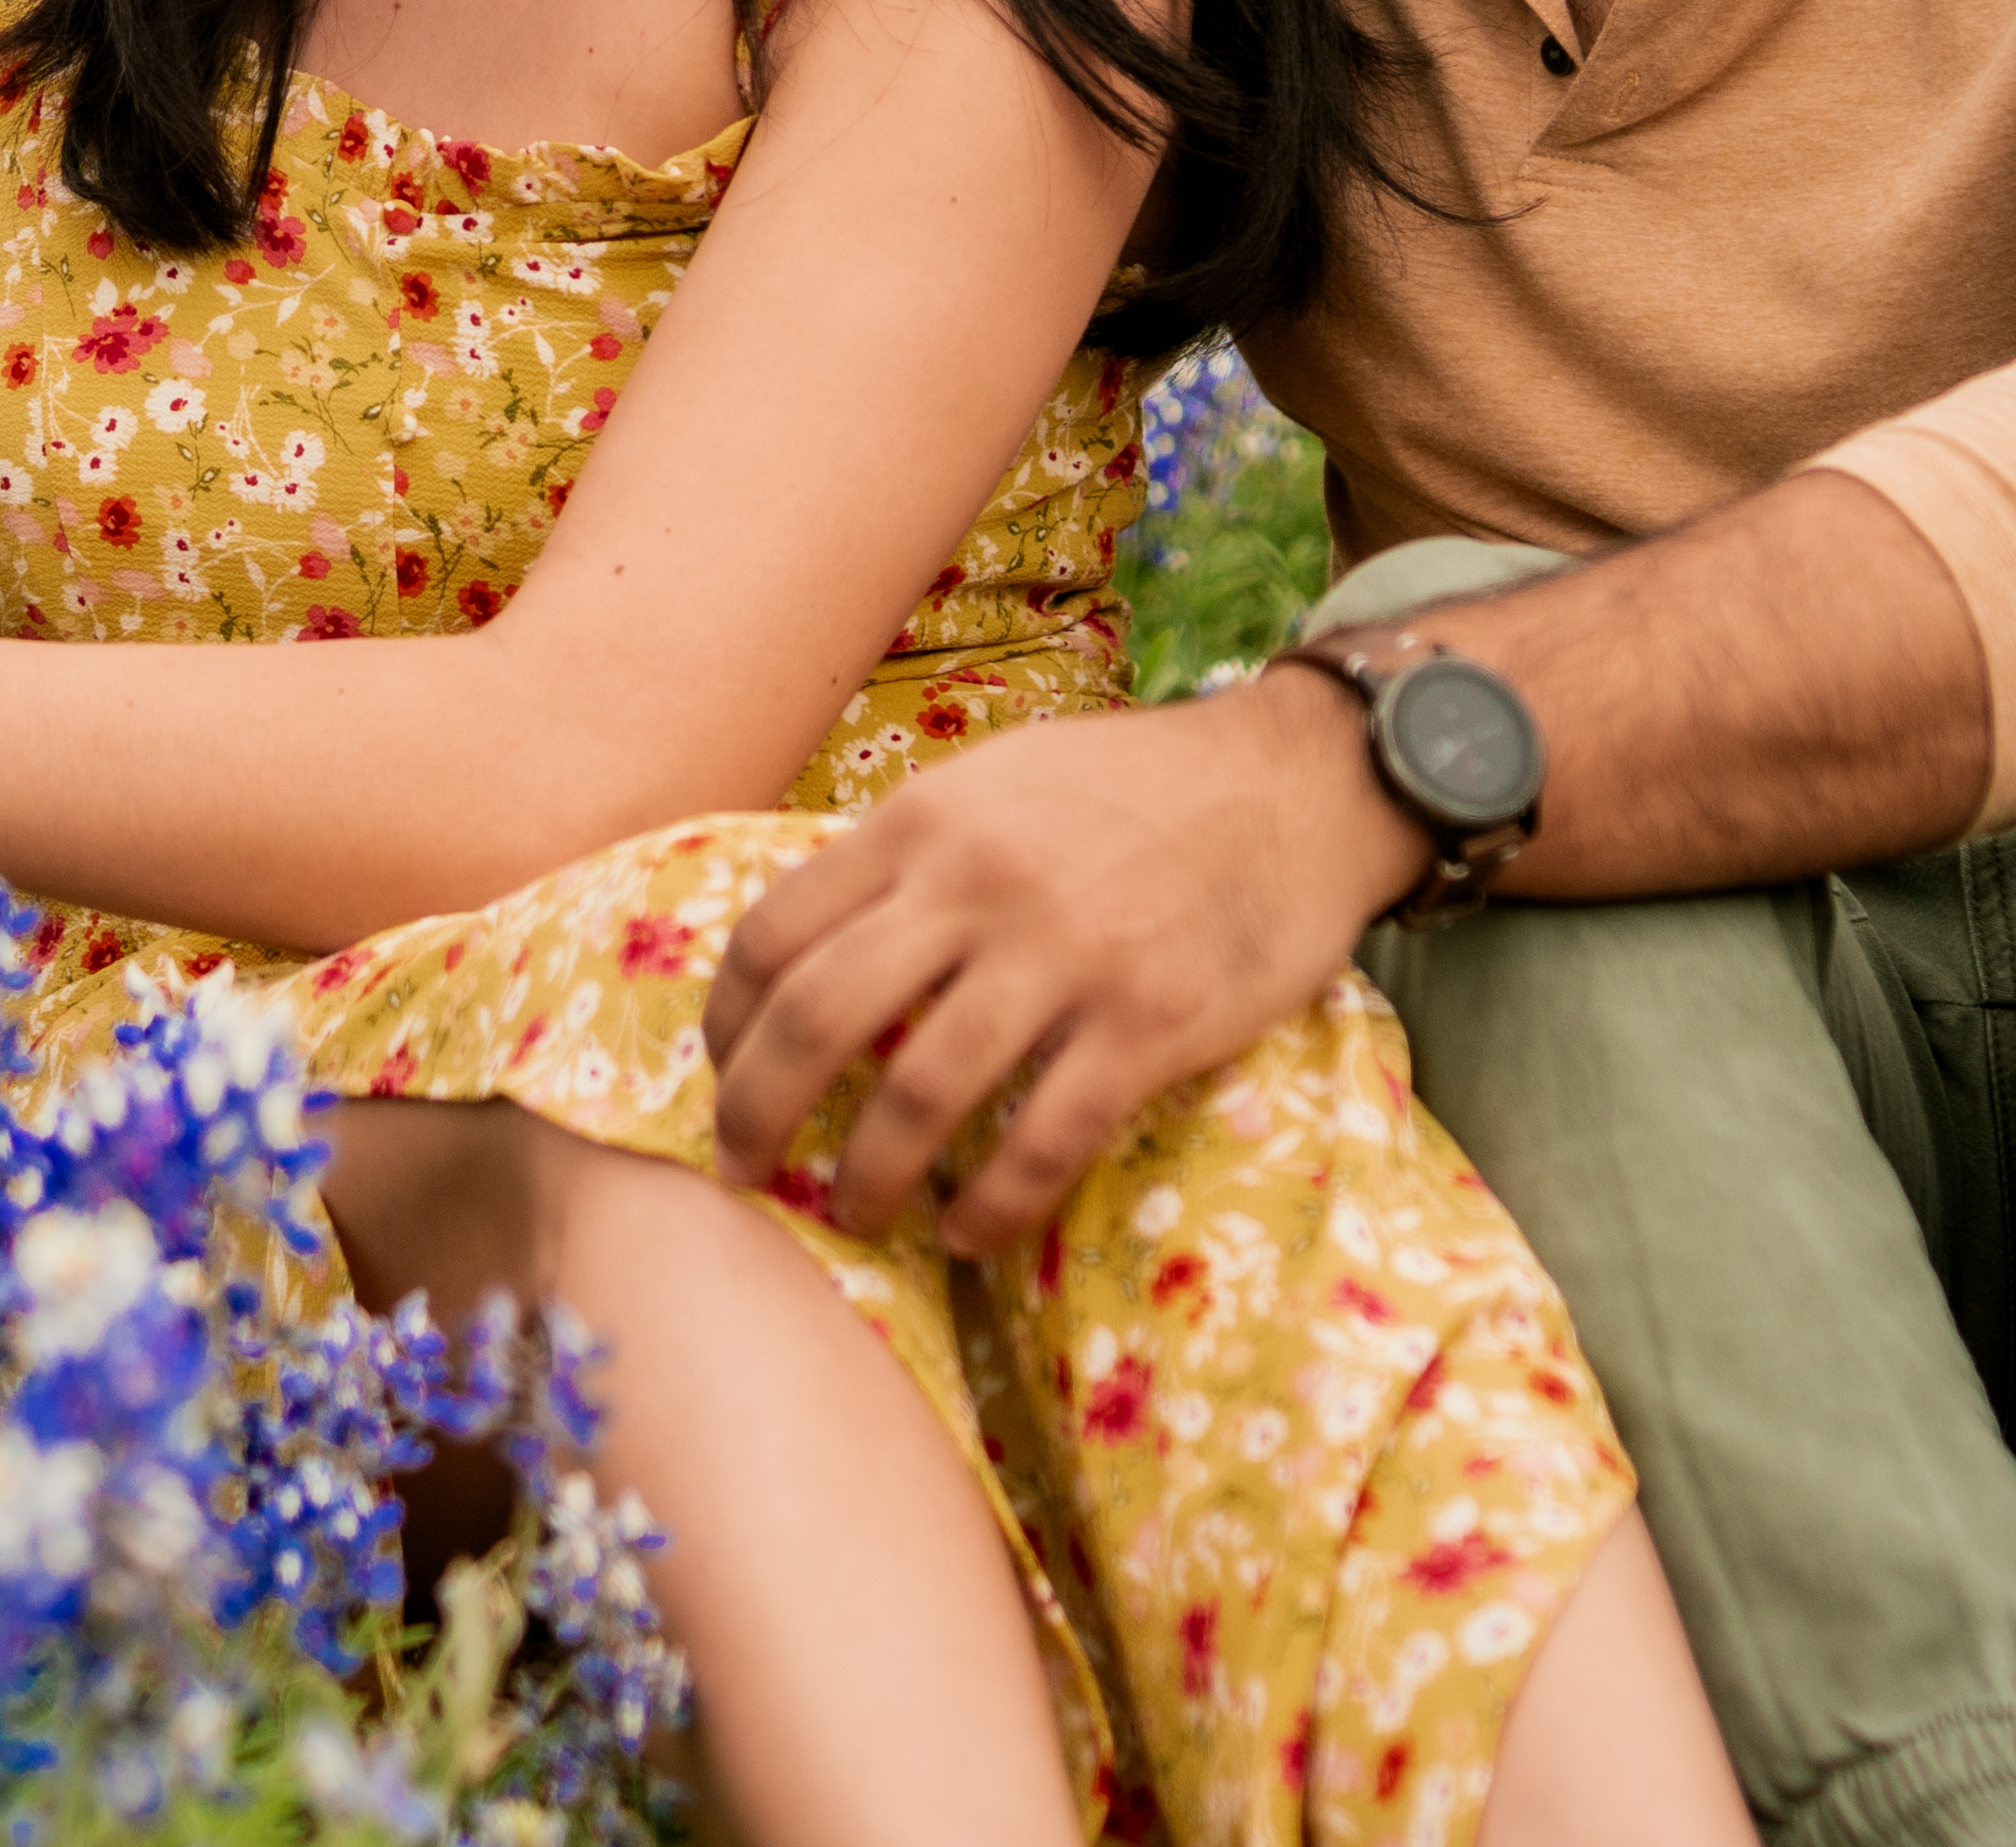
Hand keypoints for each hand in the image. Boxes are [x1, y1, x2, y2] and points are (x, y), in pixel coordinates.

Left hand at [700, 669, 1418, 1249]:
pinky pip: (1042, 1140)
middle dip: (756, 1114)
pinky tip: (967, 1231)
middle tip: (741, 1173)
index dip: (726, 1021)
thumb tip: (818, 947)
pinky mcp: (1149, 1023)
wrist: (1297, 785)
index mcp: (925, 821)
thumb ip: (910, 858)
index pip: (777, 931)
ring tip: (853, 1216)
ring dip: (868, 1177)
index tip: (718, 1073)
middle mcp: (978, 885)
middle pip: (818, 1020)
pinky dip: (989, 1204)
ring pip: (920, 1094)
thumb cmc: (1136, 790)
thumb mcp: (997, 784)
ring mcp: (1065, 956)